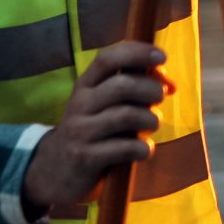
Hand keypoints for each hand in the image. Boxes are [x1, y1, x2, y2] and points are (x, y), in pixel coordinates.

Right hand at [23, 41, 166, 209]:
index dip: (137, 53)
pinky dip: (144, 148)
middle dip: (151, 90)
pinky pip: (126, 148)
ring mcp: (81, 131)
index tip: (162, 57)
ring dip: (151, 120)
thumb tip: (170, 84)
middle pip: (123, 86)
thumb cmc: (92, 129)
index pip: (107, 58)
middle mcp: (80, 104)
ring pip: (127, 115)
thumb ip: (135, 89)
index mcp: (86, 85)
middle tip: (160, 98)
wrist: (53, 170)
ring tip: (151, 125)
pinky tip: (143, 150)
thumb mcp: (106, 105)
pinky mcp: (86, 157)